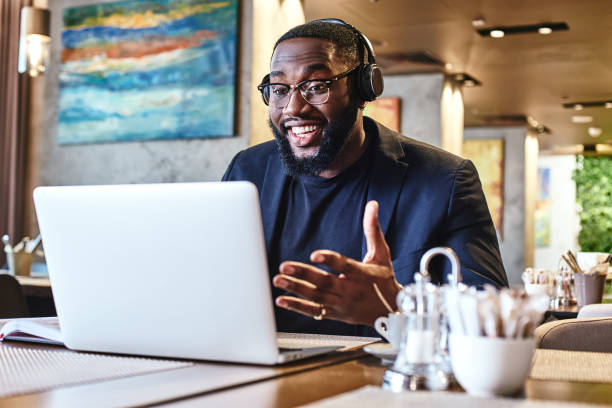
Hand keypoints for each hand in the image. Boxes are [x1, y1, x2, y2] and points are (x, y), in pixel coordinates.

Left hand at [272, 201, 401, 325]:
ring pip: (316, 296)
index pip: (344, 265)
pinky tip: (282, 300)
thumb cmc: (384, 279)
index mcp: (362, 274)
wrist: (392, 312)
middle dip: (303, 275)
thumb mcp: (382, 254)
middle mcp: (350, 290)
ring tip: (278, 280)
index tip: (314, 254)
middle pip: (324, 282)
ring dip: (295, 289)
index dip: (329, 260)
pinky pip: (314, 311)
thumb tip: (372, 205)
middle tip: (284, 267)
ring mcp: (341, 304)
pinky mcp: (335, 314)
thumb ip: (373, 229)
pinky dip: (298, 307)